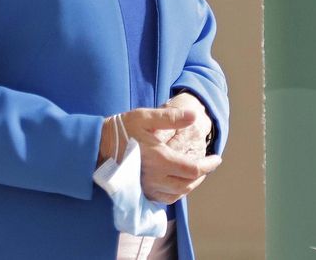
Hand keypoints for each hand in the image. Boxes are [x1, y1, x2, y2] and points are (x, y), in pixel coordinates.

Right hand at [100, 105, 220, 204]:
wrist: (98, 145)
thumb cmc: (123, 129)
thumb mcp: (145, 117)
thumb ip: (171, 118)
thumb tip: (194, 116)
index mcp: (159, 159)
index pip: (193, 169)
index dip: (209, 165)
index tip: (217, 157)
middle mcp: (155, 178)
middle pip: (188, 184)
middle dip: (202, 174)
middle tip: (209, 163)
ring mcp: (147, 187)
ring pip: (178, 193)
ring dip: (192, 184)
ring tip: (197, 172)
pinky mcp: (142, 191)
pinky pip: (166, 199)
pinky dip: (178, 192)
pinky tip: (180, 181)